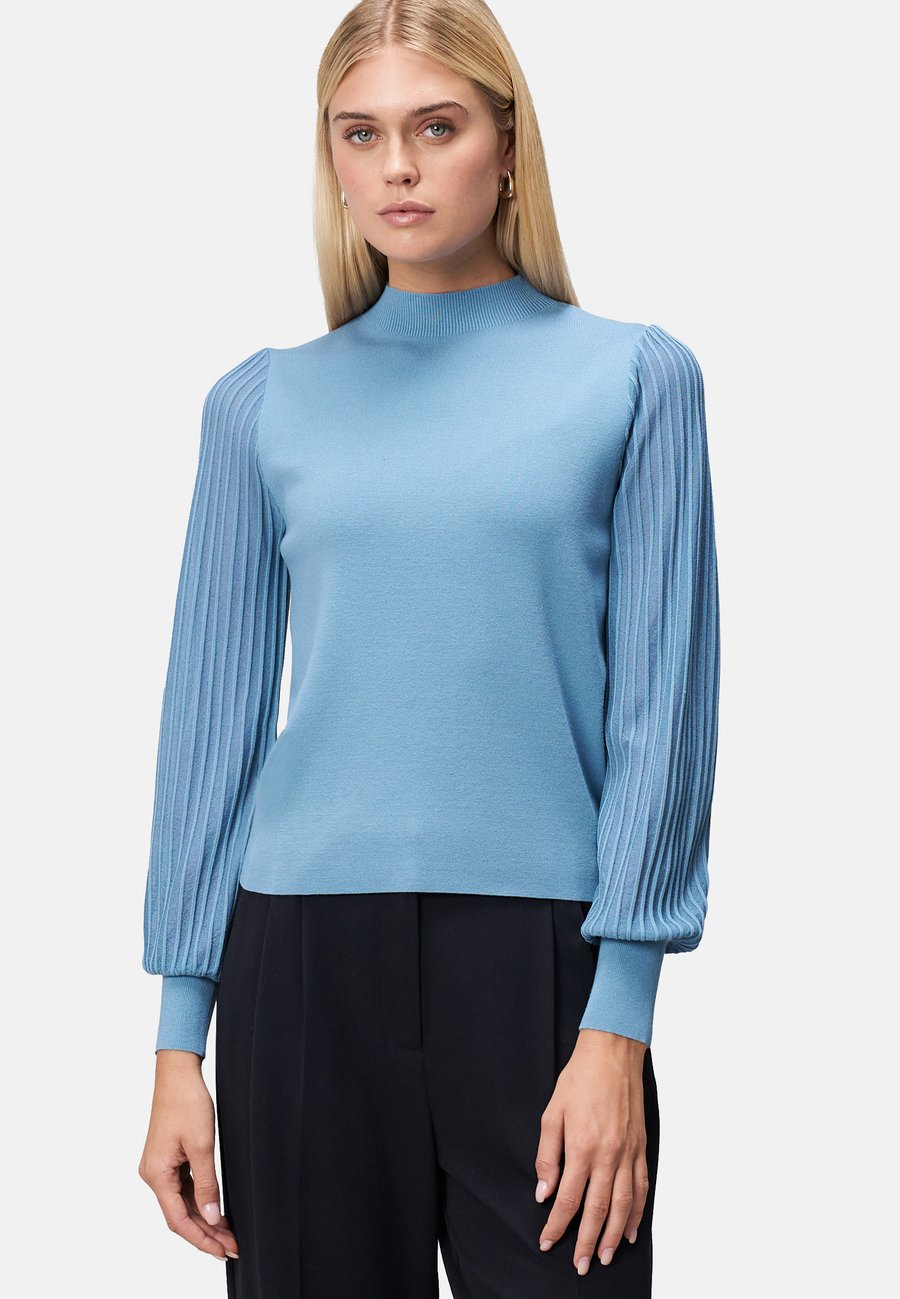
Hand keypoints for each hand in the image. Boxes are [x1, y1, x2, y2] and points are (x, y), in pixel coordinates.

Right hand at [138, 1049, 238, 1261]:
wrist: (178, 1073)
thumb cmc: (187, 1102)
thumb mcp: (202, 1146)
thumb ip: (206, 1184)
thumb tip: (211, 1216)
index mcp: (157, 1175)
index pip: (179, 1220)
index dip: (202, 1239)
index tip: (222, 1251)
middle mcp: (154, 1174)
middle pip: (180, 1215)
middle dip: (206, 1233)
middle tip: (231, 1247)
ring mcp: (160, 1167)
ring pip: (182, 1203)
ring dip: (204, 1219)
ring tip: (227, 1235)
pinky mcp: (168, 1158)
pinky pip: (183, 1188)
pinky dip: (199, 1201)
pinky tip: (215, 1210)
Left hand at [534, 1028, 649, 1274]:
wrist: (612, 1053)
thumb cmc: (579, 1079)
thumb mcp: (552, 1113)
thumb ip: (548, 1156)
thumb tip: (544, 1192)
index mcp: (581, 1147)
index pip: (567, 1198)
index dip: (557, 1225)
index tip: (548, 1241)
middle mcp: (608, 1155)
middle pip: (597, 1210)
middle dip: (586, 1241)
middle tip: (579, 1265)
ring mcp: (628, 1153)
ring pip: (623, 1206)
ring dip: (613, 1236)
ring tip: (603, 1257)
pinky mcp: (641, 1148)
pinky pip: (641, 1188)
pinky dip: (637, 1213)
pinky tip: (630, 1230)